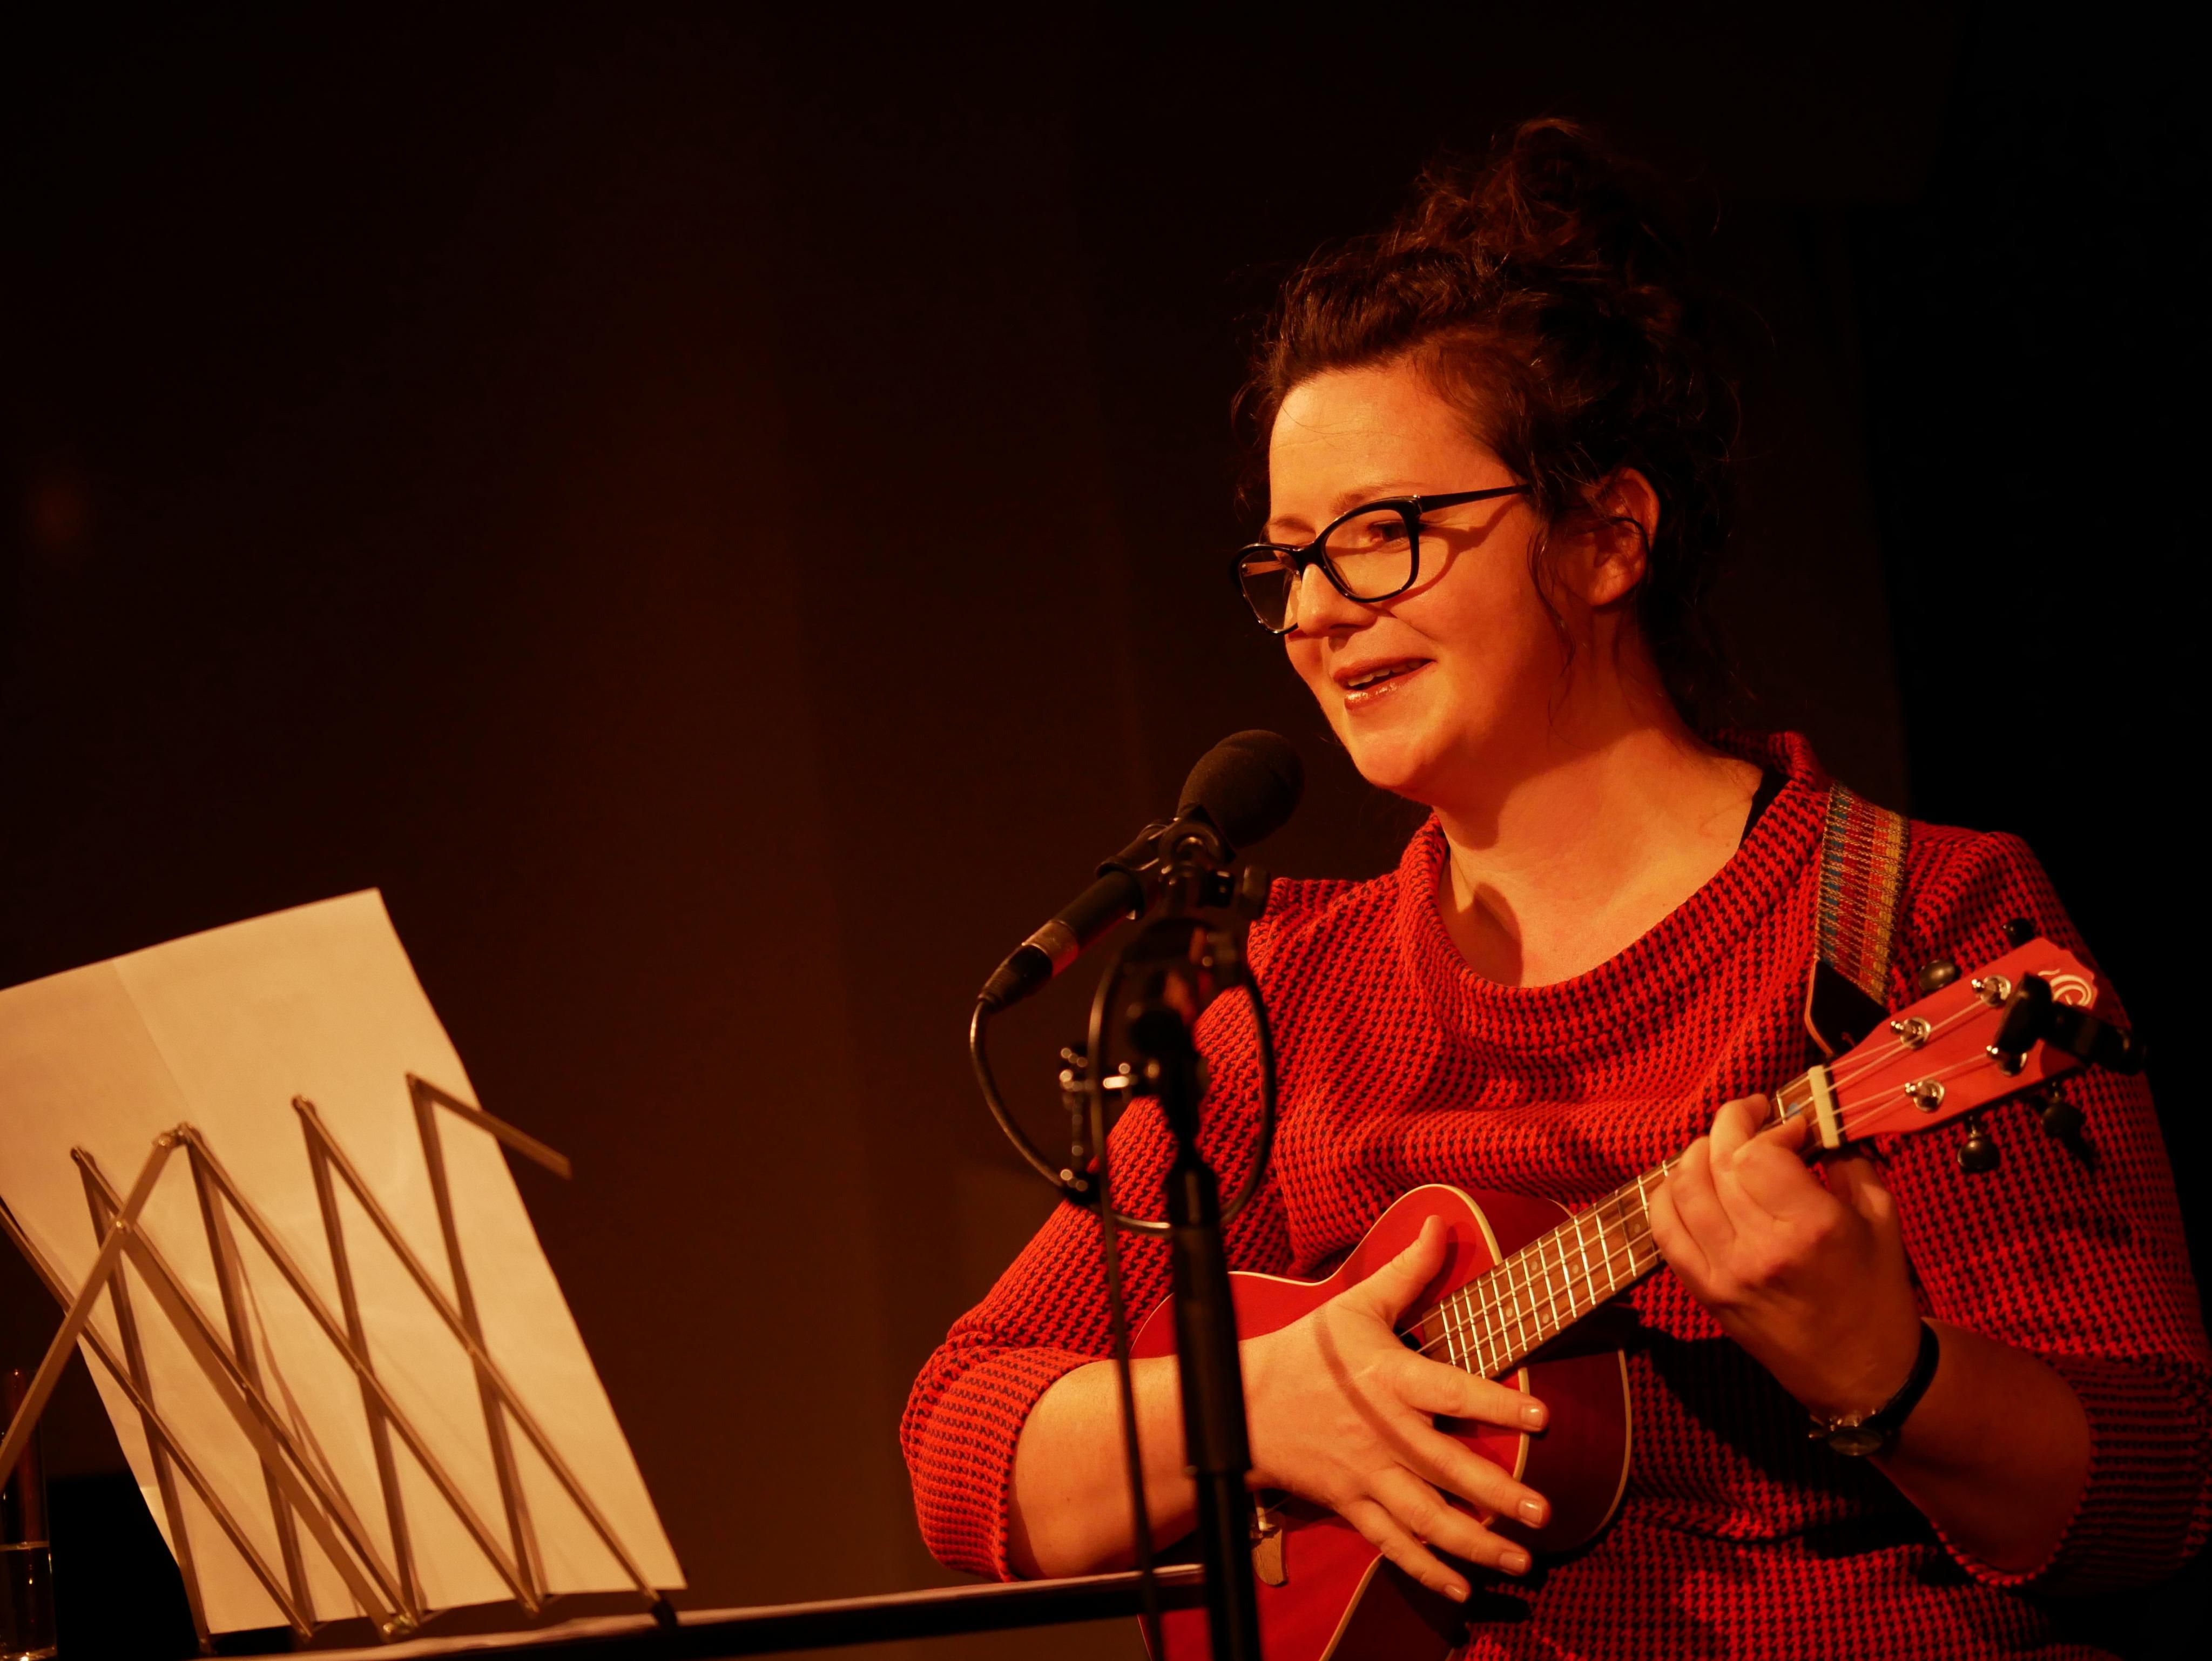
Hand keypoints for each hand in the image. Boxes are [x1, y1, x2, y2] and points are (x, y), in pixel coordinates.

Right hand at [1240, 1215, 1550, 1600]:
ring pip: (1424, 1517)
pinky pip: (1392, 1544)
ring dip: (1473, 1543)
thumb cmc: (1307, 1352)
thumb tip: (1442, 1223)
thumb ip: (1407, 1270)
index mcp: (1388, 1377)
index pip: (1449, 1389)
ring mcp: (1366, 1474)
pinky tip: (1462, 1586)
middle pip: (1443, 1467)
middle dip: (1495, 1493)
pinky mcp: (1351, 1503)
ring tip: (1520, 1558)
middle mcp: (1381, 1431)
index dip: (1495, 1403)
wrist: (1242, 1404)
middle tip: (1542, 1512)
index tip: (1541, 1417)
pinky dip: (1425, 1570)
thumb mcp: (1355, 1305)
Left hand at [1645, 1095, 1923, 1419]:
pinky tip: (1688, 1182)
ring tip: (1721, 1146)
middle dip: (1732, 1124)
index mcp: (1812, 1228)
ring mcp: (1725, 1272)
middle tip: (1751, 1115)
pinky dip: (1667, 1197)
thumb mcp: (1882, 1219)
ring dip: (1697, 1153)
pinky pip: (1665, 1231)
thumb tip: (1812, 1122)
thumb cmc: (1878, 1292)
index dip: (1770, 1127)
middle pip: (1717, 1162)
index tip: (1792, 1127)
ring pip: (1683, 1188)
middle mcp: (1761, 1248)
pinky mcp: (1705, 1292)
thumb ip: (1848, 1162)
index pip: (1758, 1152)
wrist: (1863, 1374)